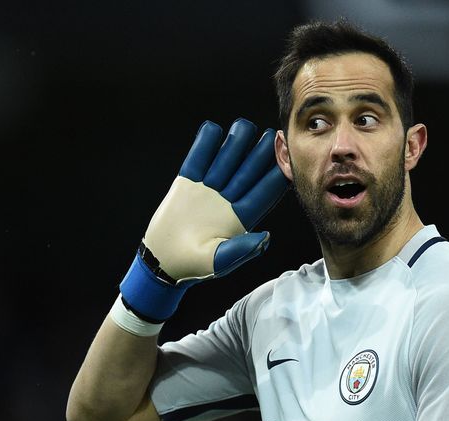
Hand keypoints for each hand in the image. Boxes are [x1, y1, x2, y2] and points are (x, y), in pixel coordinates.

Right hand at [120, 118, 287, 321]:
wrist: (162, 260)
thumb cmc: (192, 265)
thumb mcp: (217, 262)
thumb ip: (240, 250)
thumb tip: (265, 238)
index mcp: (241, 217)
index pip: (263, 193)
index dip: (275, 177)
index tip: (287, 162)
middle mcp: (229, 199)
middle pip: (247, 172)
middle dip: (259, 154)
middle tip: (271, 135)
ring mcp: (209, 188)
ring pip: (225, 160)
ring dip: (234, 143)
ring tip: (244, 127)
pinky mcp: (187, 182)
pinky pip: (197, 158)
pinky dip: (203, 144)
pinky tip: (213, 129)